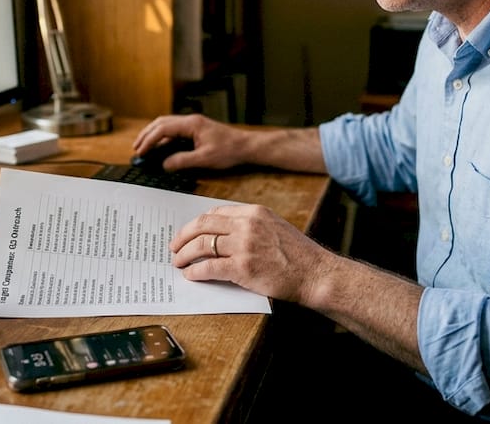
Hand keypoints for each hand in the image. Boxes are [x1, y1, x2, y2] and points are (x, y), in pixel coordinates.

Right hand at [132, 114, 250, 170]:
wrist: (247, 147)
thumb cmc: (230, 150)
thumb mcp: (205, 159)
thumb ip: (182, 161)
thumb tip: (164, 164)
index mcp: (191, 124)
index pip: (163, 129)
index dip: (149, 140)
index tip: (141, 151)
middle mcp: (190, 121)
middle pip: (161, 123)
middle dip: (147, 135)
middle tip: (136, 148)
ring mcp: (193, 125)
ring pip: (167, 125)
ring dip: (154, 135)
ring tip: (143, 147)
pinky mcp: (196, 131)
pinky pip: (174, 131)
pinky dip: (163, 138)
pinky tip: (159, 147)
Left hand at [169, 203, 332, 302]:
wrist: (316, 273)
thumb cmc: (298, 255)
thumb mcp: (275, 227)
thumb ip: (251, 226)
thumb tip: (223, 235)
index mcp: (254, 212)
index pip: (215, 213)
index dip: (197, 224)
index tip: (189, 233)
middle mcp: (247, 225)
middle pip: (202, 225)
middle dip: (183, 236)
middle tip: (174, 247)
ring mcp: (244, 245)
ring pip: (201, 245)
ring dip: (185, 255)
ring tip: (179, 263)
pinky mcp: (243, 268)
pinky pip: (209, 267)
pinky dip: (195, 271)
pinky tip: (191, 275)